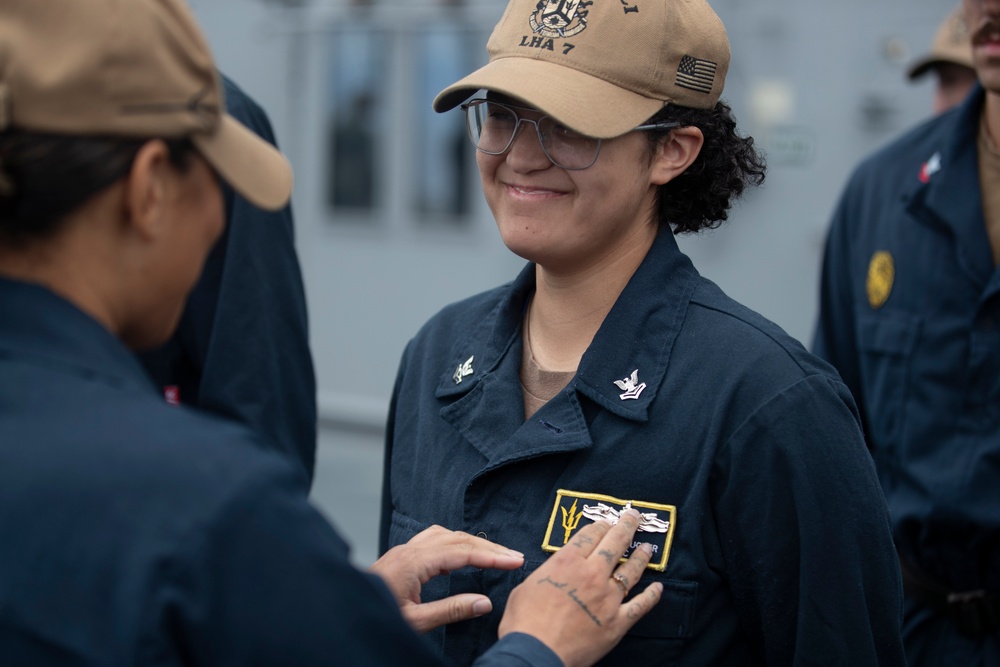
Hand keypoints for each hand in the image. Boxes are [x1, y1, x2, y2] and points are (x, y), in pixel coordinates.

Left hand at [370, 525, 524, 632]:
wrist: (343, 612)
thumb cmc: (375, 617)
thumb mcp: (416, 621)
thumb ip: (452, 610)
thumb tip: (485, 603)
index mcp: (414, 562)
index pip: (463, 552)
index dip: (492, 556)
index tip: (515, 560)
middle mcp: (410, 550)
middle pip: (458, 539)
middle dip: (489, 547)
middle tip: (514, 557)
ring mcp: (404, 550)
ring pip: (446, 534)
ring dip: (472, 541)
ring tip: (494, 553)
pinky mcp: (401, 556)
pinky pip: (434, 538)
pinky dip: (454, 541)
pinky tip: (461, 551)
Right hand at [498, 509, 662, 666]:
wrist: (536, 654)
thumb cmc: (524, 623)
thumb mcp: (526, 587)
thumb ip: (546, 574)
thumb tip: (552, 572)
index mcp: (567, 562)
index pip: (590, 534)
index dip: (601, 525)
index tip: (606, 522)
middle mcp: (591, 574)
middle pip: (614, 543)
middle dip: (626, 526)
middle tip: (634, 517)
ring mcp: (608, 598)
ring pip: (631, 570)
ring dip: (641, 556)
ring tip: (647, 547)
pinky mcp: (617, 621)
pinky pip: (641, 605)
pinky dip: (652, 596)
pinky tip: (659, 588)